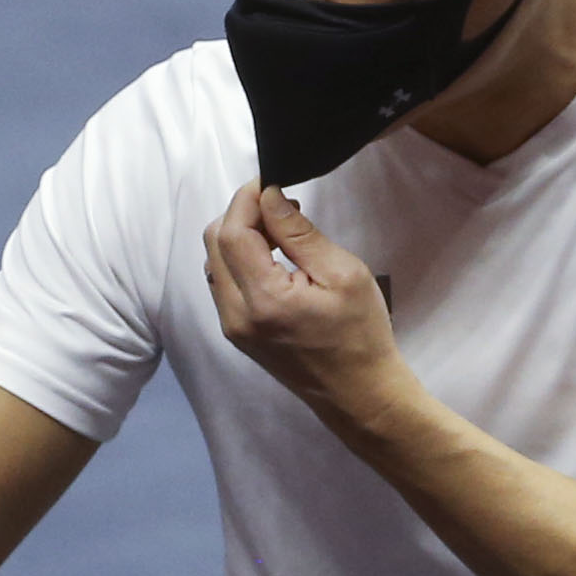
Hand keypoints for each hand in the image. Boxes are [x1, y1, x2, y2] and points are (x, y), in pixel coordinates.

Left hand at [203, 184, 405, 417]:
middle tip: (280, 204)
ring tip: (282, 230)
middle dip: (241, 213)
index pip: (233, 233)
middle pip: (215, 244)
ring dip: (240, 235)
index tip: (270, 181)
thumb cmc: (361, 334)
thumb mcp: (342, 274)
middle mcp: (236, 315)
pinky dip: (241, 259)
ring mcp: (232, 326)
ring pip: (215, 262)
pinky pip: (224, 282)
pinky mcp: (237, 332)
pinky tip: (274, 256)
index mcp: (264, 300)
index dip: (246, 199)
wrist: (358, 393)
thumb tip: (269, 196)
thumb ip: (299, 233)